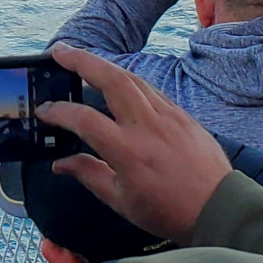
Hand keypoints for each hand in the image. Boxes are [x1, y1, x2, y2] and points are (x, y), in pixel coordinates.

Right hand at [37, 44, 231, 244]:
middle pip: (111, 79)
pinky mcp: (182, 114)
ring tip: (84, 60)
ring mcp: (168, 116)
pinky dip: (129, 80)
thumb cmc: (169, 211)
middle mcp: (147, 126)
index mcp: (128, 151)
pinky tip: (118, 82)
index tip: (44, 111)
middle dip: (82, 60)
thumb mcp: (121, 200)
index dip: (58, 112)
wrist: (219, 208)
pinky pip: (150, 89)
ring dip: (104, 65)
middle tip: (60, 51)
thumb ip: (89, 174)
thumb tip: (61, 163)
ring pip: (132, 78)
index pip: (83, 120)